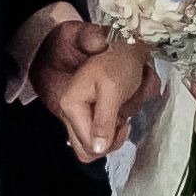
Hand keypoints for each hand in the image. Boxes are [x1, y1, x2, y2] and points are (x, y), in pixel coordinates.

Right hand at [46, 34, 149, 164]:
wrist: (124, 46)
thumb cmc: (118, 63)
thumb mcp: (113, 92)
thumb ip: (104, 121)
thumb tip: (98, 148)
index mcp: (71, 105)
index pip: (88, 144)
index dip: (110, 141)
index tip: (124, 124)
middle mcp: (71, 112)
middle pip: (88, 149)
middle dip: (110, 141)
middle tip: (124, 124)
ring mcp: (79, 114)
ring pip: (94, 144)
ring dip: (113, 135)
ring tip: (122, 116)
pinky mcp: (89, 113)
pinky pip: (99, 134)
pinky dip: (113, 128)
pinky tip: (120, 113)